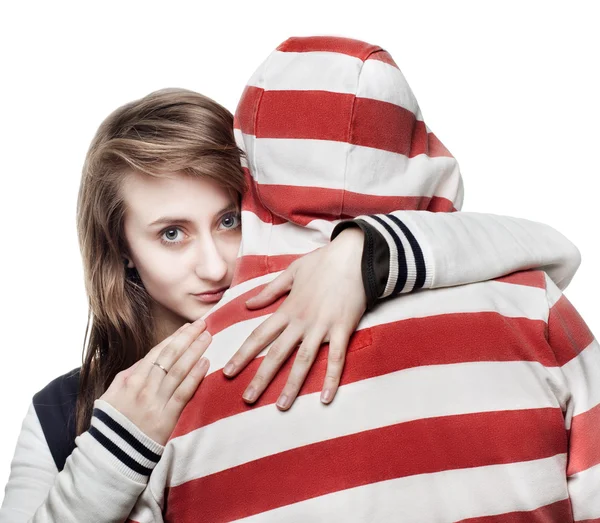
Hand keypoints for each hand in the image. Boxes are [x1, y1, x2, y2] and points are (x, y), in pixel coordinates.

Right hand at [100, 318, 211, 444]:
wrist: (111, 456)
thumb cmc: (111, 425)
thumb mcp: (111, 395)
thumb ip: (128, 376)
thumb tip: (146, 361)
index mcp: (130, 379)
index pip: (157, 352)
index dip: (174, 338)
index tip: (187, 327)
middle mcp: (144, 387)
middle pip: (170, 356)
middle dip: (188, 337)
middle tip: (203, 324)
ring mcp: (156, 401)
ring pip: (179, 370)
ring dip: (195, 351)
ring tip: (208, 337)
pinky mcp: (167, 418)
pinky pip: (184, 392)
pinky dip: (196, 376)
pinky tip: (206, 362)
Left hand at [222, 227, 366, 409]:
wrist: (353, 255)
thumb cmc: (322, 261)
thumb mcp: (291, 272)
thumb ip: (269, 291)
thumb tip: (248, 305)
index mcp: (287, 309)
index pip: (259, 336)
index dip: (242, 355)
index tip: (229, 372)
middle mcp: (301, 321)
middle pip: (276, 354)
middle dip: (260, 378)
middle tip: (247, 399)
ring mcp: (322, 326)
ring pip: (304, 360)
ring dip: (292, 385)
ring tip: (281, 406)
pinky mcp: (343, 328)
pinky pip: (337, 358)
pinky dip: (332, 378)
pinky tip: (327, 398)